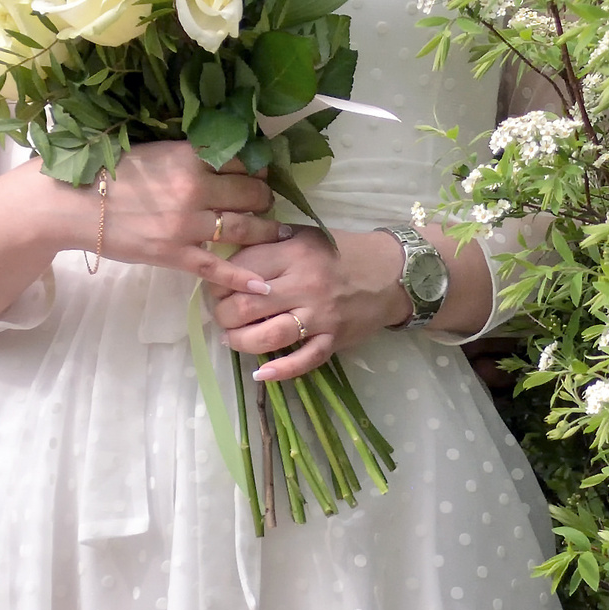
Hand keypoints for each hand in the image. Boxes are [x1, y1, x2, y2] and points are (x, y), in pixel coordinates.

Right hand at [93, 141, 285, 287]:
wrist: (72, 203)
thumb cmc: (107, 173)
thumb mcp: (153, 151)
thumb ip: (186, 155)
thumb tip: (218, 156)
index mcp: (188, 157)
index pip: (240, 159)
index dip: (255, 166)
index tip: (260, 172)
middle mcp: (194, 188)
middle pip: (249, 192)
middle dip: (264, 197)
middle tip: (269, 201)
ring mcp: (186, 224)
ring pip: (242, 227)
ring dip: (266, 230)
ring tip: (279, 232)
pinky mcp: (174, 254)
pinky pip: (217, 267)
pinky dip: (243, 276)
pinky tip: (263, 283)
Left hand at [207, 230, 410, 383]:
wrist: (393, 273)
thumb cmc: (344, 252)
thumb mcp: (306, 236)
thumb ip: (270, 244)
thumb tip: (227, 259)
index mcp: (294, 253)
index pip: (242, 270)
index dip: (219, 283)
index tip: (215, 290)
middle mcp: (305, 284)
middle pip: (246, 306)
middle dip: (223, 315)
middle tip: (221, 316)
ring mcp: (320, 315)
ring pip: (268, 336)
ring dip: (241, 342)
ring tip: (232, 339)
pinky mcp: (334, 339)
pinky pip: (304, 360)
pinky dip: (280, 370)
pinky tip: (261, 373)